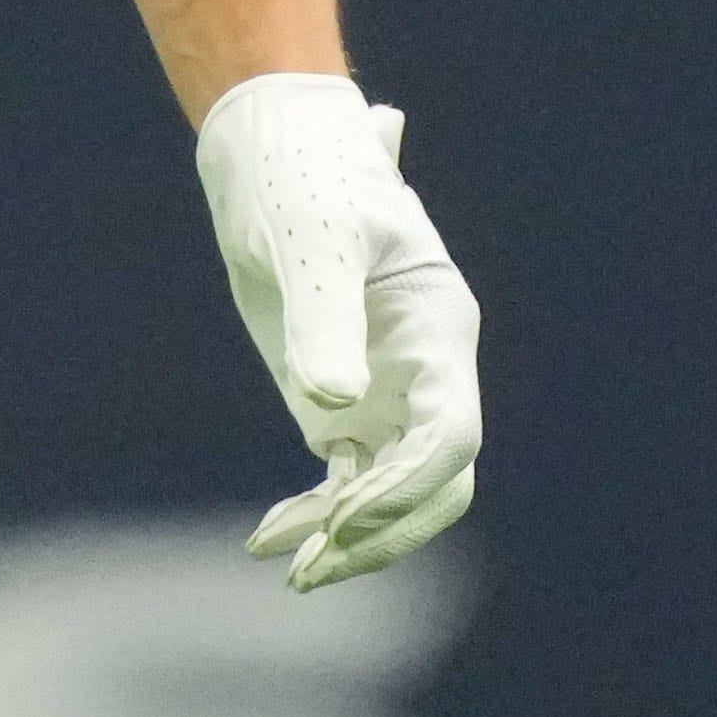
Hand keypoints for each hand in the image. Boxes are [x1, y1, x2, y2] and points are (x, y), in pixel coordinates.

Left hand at [194, 70, 481, 587]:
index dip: (406, 485)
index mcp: (438, 329)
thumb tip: (332, 406)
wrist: (266, 149)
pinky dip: (313, 515)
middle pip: (433, 483)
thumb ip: (324, 317)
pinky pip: (342, 480)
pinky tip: (266, 541)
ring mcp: (383, 392)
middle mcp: (423, 372)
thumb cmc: (301, 178)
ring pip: (391, 494)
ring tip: (286, 566)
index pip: (450, 435)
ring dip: (348, 537)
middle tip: (314, 566)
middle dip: (383, 532)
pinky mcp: (338, 404)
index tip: (344, 516)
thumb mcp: (312, 241)